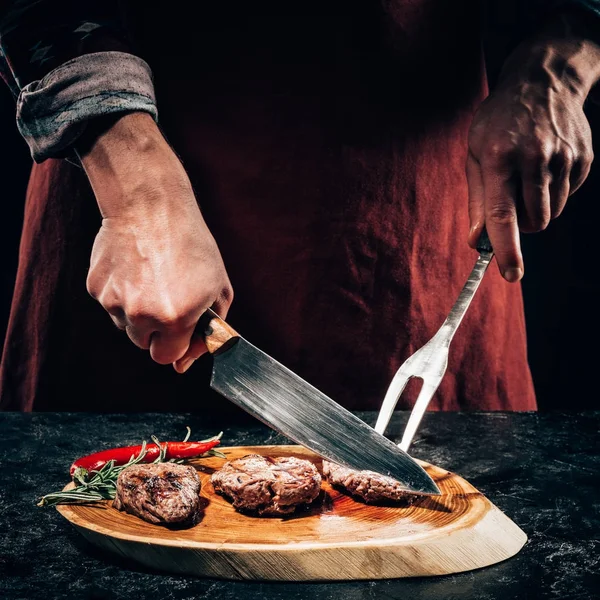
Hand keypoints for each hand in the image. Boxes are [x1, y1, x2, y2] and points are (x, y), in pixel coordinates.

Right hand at [79, 113, 232, 371]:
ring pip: (126, 325)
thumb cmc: (192, 245)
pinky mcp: (96, 288)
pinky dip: (123, 294)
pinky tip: (136, 269)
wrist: (151, 205)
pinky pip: (112, 304)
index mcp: (176, 318)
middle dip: (158, 332)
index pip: (167, 358)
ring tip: (153, 279)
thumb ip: (210, 327)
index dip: (177, 348)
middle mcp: (142, 315)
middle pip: (144, 344)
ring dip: (139, 314)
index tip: (181, 335)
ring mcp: (115, 302)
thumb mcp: (219, 286)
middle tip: (169, 301)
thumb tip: (188, 360)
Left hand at [467, 13, 599, 281]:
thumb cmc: (498, 123)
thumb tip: (476, 240)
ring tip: (528, 176)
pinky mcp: (583, 158)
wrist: (542, 81)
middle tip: (513, 199)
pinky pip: (568, 196)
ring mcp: (564, 157)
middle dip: (523, 224)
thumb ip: (478, 201)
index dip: (507, 249)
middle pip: (534, 221)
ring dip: (538, 208)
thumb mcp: (476, 154)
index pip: (504, 215)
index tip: (511, 274)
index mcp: (500, 158)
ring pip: (553, 212)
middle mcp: (535, 158)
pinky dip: (554, 192)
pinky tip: (546, 166)